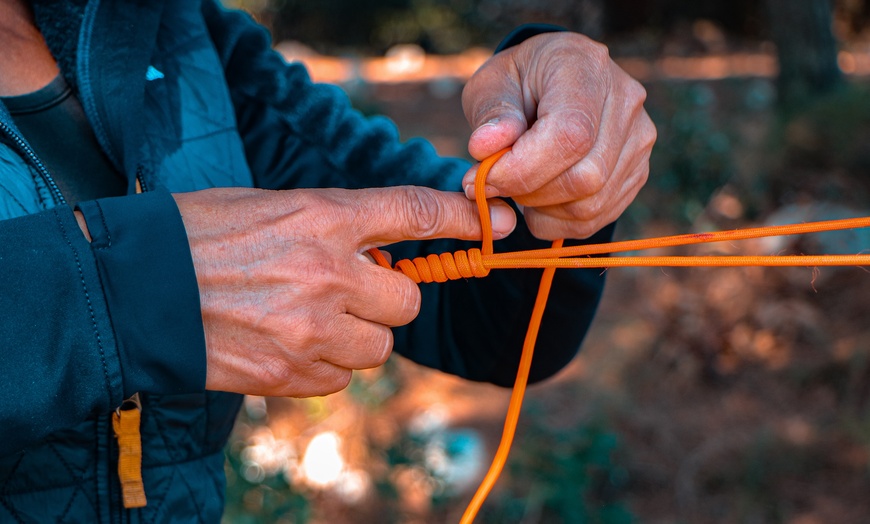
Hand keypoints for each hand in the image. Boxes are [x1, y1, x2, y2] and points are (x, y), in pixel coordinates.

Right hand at [173, 186, 515, 396]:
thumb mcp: (271, 206)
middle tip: (347, 292)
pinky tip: (285, 347)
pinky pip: (341, 380)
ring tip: (307, 322)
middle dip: (386, 300)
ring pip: (379, 350)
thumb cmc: (198, 235)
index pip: (415, 212)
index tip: (491, 222)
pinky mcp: (292, 376)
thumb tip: (383, 256)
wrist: (132, 289)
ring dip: (357, 339)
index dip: (461, 217)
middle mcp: (328, 272)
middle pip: (407, 302)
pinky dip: (325, 368)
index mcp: (323, 216)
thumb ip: (334, 226)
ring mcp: (312, 330)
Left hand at [461, 32, 655, 239]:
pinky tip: (539, 198)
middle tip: (496, 183)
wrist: (549, 82)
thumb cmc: (516, 83)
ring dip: (542, 209)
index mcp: (585, 67)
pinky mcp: (637, 171)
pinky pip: (597, 217)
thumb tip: (485, 148)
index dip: (523, 169)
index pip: (569, 134)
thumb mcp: (491, 85)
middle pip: (585, 177)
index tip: (483, 179)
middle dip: (529, 193)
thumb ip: (490, 114)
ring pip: (591, 205)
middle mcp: (625, 101)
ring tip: (518, 185)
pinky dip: (557, 221)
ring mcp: (639, 139)